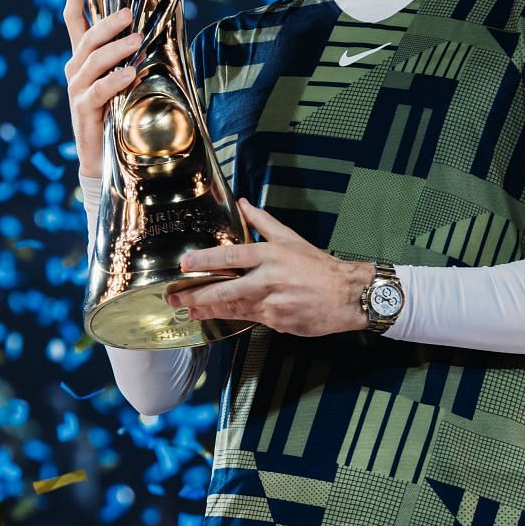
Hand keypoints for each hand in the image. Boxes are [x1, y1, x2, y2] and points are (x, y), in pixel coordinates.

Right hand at [61, 0, 141, 179]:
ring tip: (137, 41)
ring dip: (116, 49)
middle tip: (130, 13)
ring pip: (92, 61)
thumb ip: (130, 57)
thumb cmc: (118, 113)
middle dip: (108, 23)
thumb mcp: (123, 80)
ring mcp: (77, 90)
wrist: (103, 157)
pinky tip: (129, 75)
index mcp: (84, 59)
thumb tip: (151, 29)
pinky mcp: (82, 111)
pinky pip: (96, 91)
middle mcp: (76, 71)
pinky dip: (113, 81)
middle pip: (86, 38)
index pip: (74, 21)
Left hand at [166, 200, 372, 337]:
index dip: (206, 260)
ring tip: (189, 310)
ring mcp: (273, 303)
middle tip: (176, 297)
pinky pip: (251, 319)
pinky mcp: (278, 322)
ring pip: (234, 308)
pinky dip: (232, 318)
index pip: (232, 256)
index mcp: (272, 255)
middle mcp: (270, 279)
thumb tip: (242, 204)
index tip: (186, 264)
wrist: (348, 295)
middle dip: (198, 295)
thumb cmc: (320, 267)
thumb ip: (263, 223)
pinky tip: (216, 318)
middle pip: (227, 289)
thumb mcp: (291, 239)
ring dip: (209, 309)